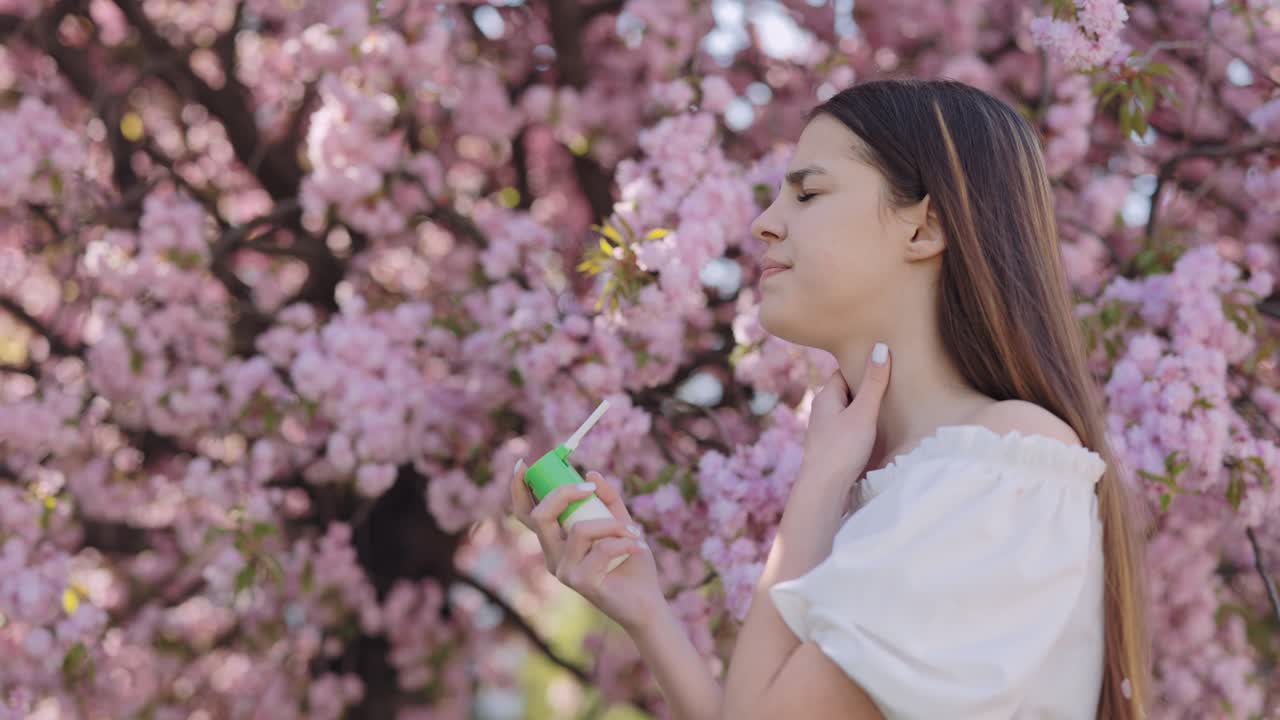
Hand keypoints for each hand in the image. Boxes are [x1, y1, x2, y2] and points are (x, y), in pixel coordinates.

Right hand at [510, 461, 664, 632]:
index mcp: (556, 542)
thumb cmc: (631, 564)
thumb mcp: (621, 524)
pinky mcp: (581, 583)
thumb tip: (591, 474)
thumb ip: (608, 500)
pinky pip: (602, 549)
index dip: (519, 490)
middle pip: (540, 517)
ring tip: (634, 532)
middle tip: (590, 489)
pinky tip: (639, 548)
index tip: (523, 464)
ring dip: (612, 525)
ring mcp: (564, 572)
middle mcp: (553, 557)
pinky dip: (625, 542)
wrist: (647, 602)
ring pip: (580, 530)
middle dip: (563, 493)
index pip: (527, 515)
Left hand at [801, 343, 892, 486]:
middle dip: (866, 389)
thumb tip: (880, 347)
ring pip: (848, 411)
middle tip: (892, 385)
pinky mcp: (831, 447)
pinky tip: (875, 432)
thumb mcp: (863, 412)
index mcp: (826, 396)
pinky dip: (861, 426)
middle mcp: (822, 410)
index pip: (844, 371)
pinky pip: (848, 428)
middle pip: (847, 391)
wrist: (824, 488)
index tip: (884, 363)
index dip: (863, 367)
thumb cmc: (842, 448)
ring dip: (864, 409)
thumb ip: (874, 383)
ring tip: (888, 407)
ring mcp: (825, 429)